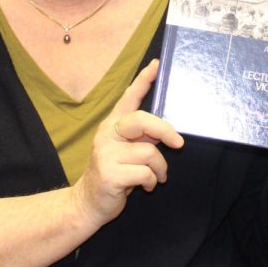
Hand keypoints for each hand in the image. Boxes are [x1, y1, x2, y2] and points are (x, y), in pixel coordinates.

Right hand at [72, 60, 184, 228]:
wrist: (88, 203)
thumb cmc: (114, 173)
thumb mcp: (126, 150)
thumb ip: (141, 137)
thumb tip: (167, 132)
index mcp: (112, 125)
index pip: (129, 97)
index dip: (143, 80)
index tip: (157, 63)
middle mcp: (107, 134)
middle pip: (142, 121)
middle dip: (165, 132)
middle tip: (179, 144)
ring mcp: (106, 154)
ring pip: (150, 152)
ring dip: (160, 169)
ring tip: (156, 177)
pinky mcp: (110, 174)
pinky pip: (146, 173)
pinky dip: (153, 182)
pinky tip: (146, 187)